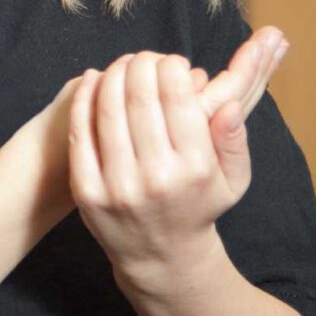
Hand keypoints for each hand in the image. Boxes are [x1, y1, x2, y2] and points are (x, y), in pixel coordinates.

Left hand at [66, 29, 287, 279]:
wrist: (162, 258)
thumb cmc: (198, 206)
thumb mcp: (232, 179)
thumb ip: (234, 140)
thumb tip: (230, 106)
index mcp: (195, 169)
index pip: (178, 96)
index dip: (171, 67)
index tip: (172, 61)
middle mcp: (157, 177)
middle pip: (140, 96)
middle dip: (141, 65)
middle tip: (144, 57)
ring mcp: (118, 186)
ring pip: (109, 109)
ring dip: (113, 75)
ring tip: (122, 65)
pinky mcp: (88, 193)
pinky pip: (82, 133)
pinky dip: (85, 99)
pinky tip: (94, 80)